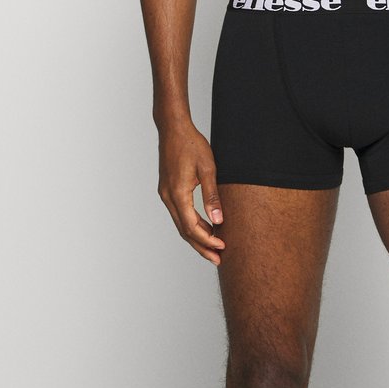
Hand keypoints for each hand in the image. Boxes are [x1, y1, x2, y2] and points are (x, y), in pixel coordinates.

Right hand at [157, 120, 225, 264]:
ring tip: (213, 247)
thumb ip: (212, 196)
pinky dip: (191, 224)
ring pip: (181, 224)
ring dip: (196, 237)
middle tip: (218, 259)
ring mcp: (166, 194)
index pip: (192, 227)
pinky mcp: (168, 190)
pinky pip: (179, 214)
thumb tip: (219, 219)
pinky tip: (204, 227)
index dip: (207, 240)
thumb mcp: (208, 168)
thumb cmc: (192, 144)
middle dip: (201, 246)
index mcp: (177, 193)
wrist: (173, 128)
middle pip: (184, 231)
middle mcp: (168, 197)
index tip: (223, 247)